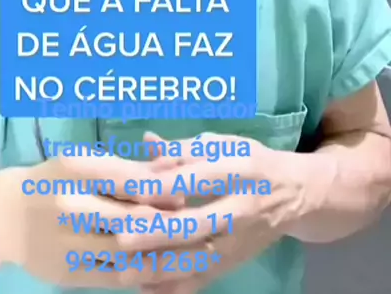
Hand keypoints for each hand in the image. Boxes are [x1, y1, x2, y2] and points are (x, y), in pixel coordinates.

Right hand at [0, 151, 198, 288]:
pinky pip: (116, 278)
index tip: (191, 191)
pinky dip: (147, 276)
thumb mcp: (86, 162)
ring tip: (204, 252)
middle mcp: (69, 207)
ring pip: (128, 255)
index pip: (127, 180)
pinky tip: (173, 271)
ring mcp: (67, 245)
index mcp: (75, 170)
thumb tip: (175, 171)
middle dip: (173, 226)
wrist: (5, 218)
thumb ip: (129, 168)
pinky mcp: (70, 276)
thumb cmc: (55, 180)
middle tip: (208, 224)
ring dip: (169, 256)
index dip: (163, 188)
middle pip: (130, 221)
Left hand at [131, 132, 303, 293]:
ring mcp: (238, 241)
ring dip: (161, 267)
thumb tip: (148, 143)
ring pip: (198, 260)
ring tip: (126, 269)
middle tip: (123, 237)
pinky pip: (204, 279)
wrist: (299, 195)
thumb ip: (184, 148)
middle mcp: (240, 209)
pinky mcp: (235, 262)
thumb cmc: (252, 162)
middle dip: (159, 233)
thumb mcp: (224, 144)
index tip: (130, 188)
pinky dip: (177, 288)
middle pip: (197, 225)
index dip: (164, 184)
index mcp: (238, 171)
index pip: (198, 178)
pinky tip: (148, 289)